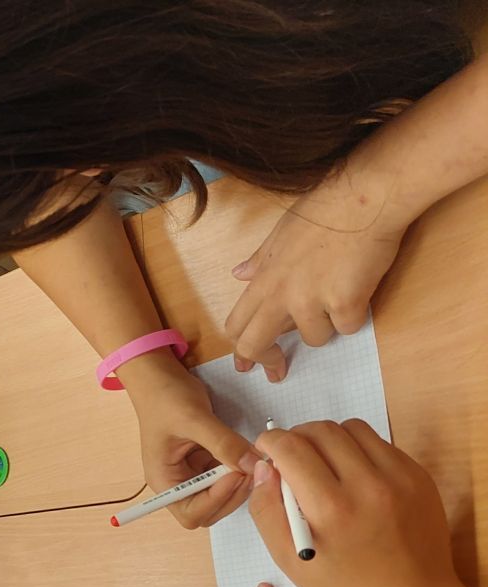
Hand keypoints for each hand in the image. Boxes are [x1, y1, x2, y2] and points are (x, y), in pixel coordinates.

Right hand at [128, 361, 259, 527]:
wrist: (160, 376)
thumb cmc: (164, 397)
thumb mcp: (194, 418)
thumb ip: (224, 443)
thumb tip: (252, 464)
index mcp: (164, 481)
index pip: (191, 512)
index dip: (216, 499)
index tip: (236, 473)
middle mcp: (177, 484)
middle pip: (209, 511)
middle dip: (231, 494)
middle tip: (250, 468)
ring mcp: (192, 474)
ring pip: (222, 496)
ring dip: (239, 483)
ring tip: (251, 458)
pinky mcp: (205, 463)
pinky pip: (226, 476)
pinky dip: (239, 469)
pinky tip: (246, 452)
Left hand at [225, 172, 402, 378]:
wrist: (367, 197)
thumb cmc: (325, 209)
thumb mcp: (280, 233)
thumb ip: (260, 261)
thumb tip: (238, 275)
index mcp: (264, 279)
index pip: (236, 324)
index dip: (240, 348)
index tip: (244, 364)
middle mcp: (281, 295)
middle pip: (257, 343)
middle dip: (266, 360)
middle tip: (277, 371)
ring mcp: (312, 300)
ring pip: (313, 337)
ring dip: (327, 325)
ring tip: (339, 291)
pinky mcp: (345, 303)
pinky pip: (348, 327)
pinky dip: (355, 314)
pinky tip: (360, 288)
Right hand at [248, 420, 458, 586]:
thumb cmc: (344, 583)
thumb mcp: (288, 560)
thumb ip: (266, 510)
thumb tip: (264, 468)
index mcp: (330, 509)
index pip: (291, 448)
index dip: (270, 442)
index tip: (267, 450)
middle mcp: (367, 485)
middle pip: (321, 430)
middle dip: (296, 436)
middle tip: (291, 457)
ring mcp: (399, 477)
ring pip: (351, 428)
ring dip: (328, 438)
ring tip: (323, 463)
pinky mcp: (417, 475)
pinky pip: (379, 443)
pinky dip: (357, 450)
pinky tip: (352, 475)